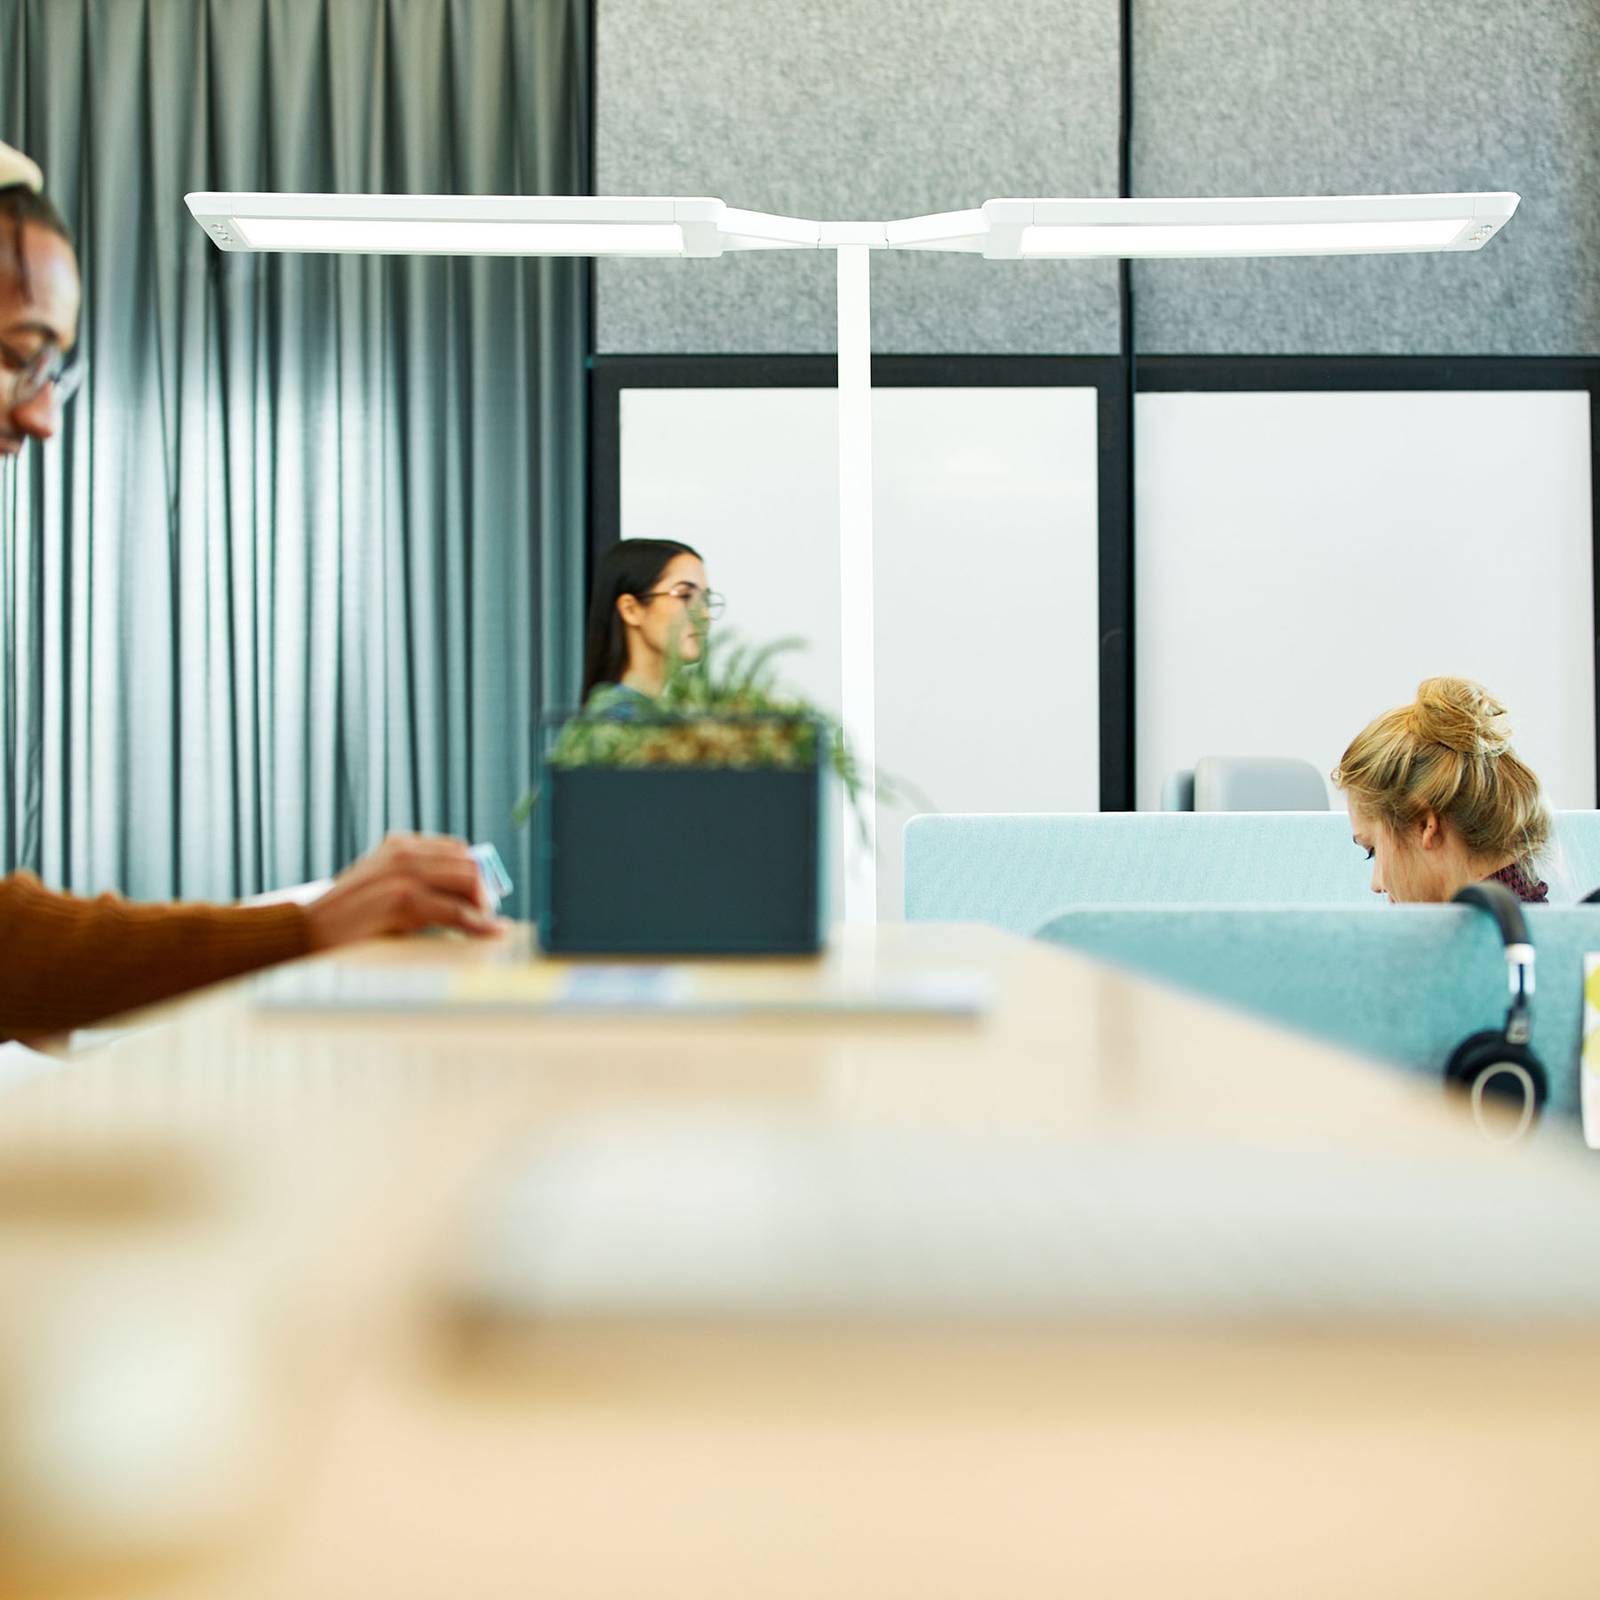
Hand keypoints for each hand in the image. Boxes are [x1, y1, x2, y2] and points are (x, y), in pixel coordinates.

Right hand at [304, 833, 499, 950]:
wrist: (307, 931)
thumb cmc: (346, 918)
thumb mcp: (382, 888)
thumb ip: (417, 882)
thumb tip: (465, 898)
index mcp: (399, 846)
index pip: (457, 849)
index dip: (476, 872)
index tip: (484, 896)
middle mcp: (403, 852)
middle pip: (468, 863)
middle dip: (484, 890)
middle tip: (488, 915)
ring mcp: (403, 873)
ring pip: (469, 882)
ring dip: (483, 906)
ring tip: (484, 925)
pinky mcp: (403, 899)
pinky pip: (456, 911)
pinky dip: (478, 923)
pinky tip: (490, 932)